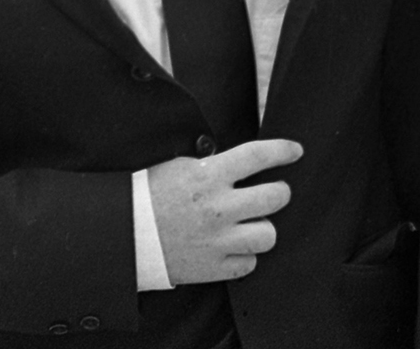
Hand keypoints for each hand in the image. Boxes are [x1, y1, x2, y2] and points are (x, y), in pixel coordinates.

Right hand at [147, 138, 302, 284]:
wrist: (124, 235)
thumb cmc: (148, 196)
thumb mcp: (181, 167)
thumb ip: (214, 165)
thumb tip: (243, 162)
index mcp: (208, 176)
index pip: (258, 155)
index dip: (283, 151)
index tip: (295, 151)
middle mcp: (218, 208)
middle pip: (276, 196)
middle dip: (280, 191)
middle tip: (274, 191)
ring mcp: (218, 240)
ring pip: (268, 234)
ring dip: (262, 227)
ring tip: (250, 223)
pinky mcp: (214, 268)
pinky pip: (249, 263)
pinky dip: (244, 256)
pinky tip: (232, 246)